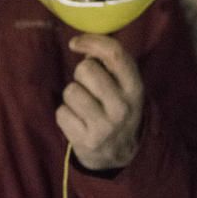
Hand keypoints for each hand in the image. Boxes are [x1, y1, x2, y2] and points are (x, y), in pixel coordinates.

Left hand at [56, 34, 143, 170]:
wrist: (118, 155)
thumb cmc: (116, 107)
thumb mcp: (125, 86)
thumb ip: (110, 62)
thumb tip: (82, 45)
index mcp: (135, 88)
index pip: (115, 54)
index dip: (92, 42)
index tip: (75, 43)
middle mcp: (122, 108)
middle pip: (86, 69)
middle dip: (81, 74)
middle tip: (88, 86)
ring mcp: (104, 127)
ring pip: (71, 90)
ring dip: (72, 95)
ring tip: (84, 105)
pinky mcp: (85, 141)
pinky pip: (61, 112)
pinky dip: (66, 114)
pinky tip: (78, 121)